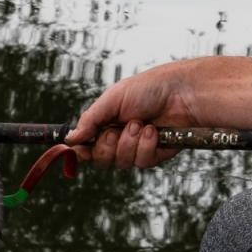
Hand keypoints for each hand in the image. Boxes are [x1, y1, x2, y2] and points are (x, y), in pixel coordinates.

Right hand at [64, 62, 198, 169]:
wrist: (182, 93)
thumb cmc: (149, 89)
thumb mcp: (113, 99)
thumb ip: (90, 119)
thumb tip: (70, 139)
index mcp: (106, 122)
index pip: (87, 146)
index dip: (82, 151)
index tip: (81, 149)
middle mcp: (119, 137)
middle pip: (100, 160)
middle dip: (107, 146)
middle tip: (117, 130)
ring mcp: (137, 147)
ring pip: (121, 163)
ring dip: (129, 143)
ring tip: (141, 124)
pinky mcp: (155, 155)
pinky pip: (142, 162)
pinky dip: (146, 146)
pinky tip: (154, 131)